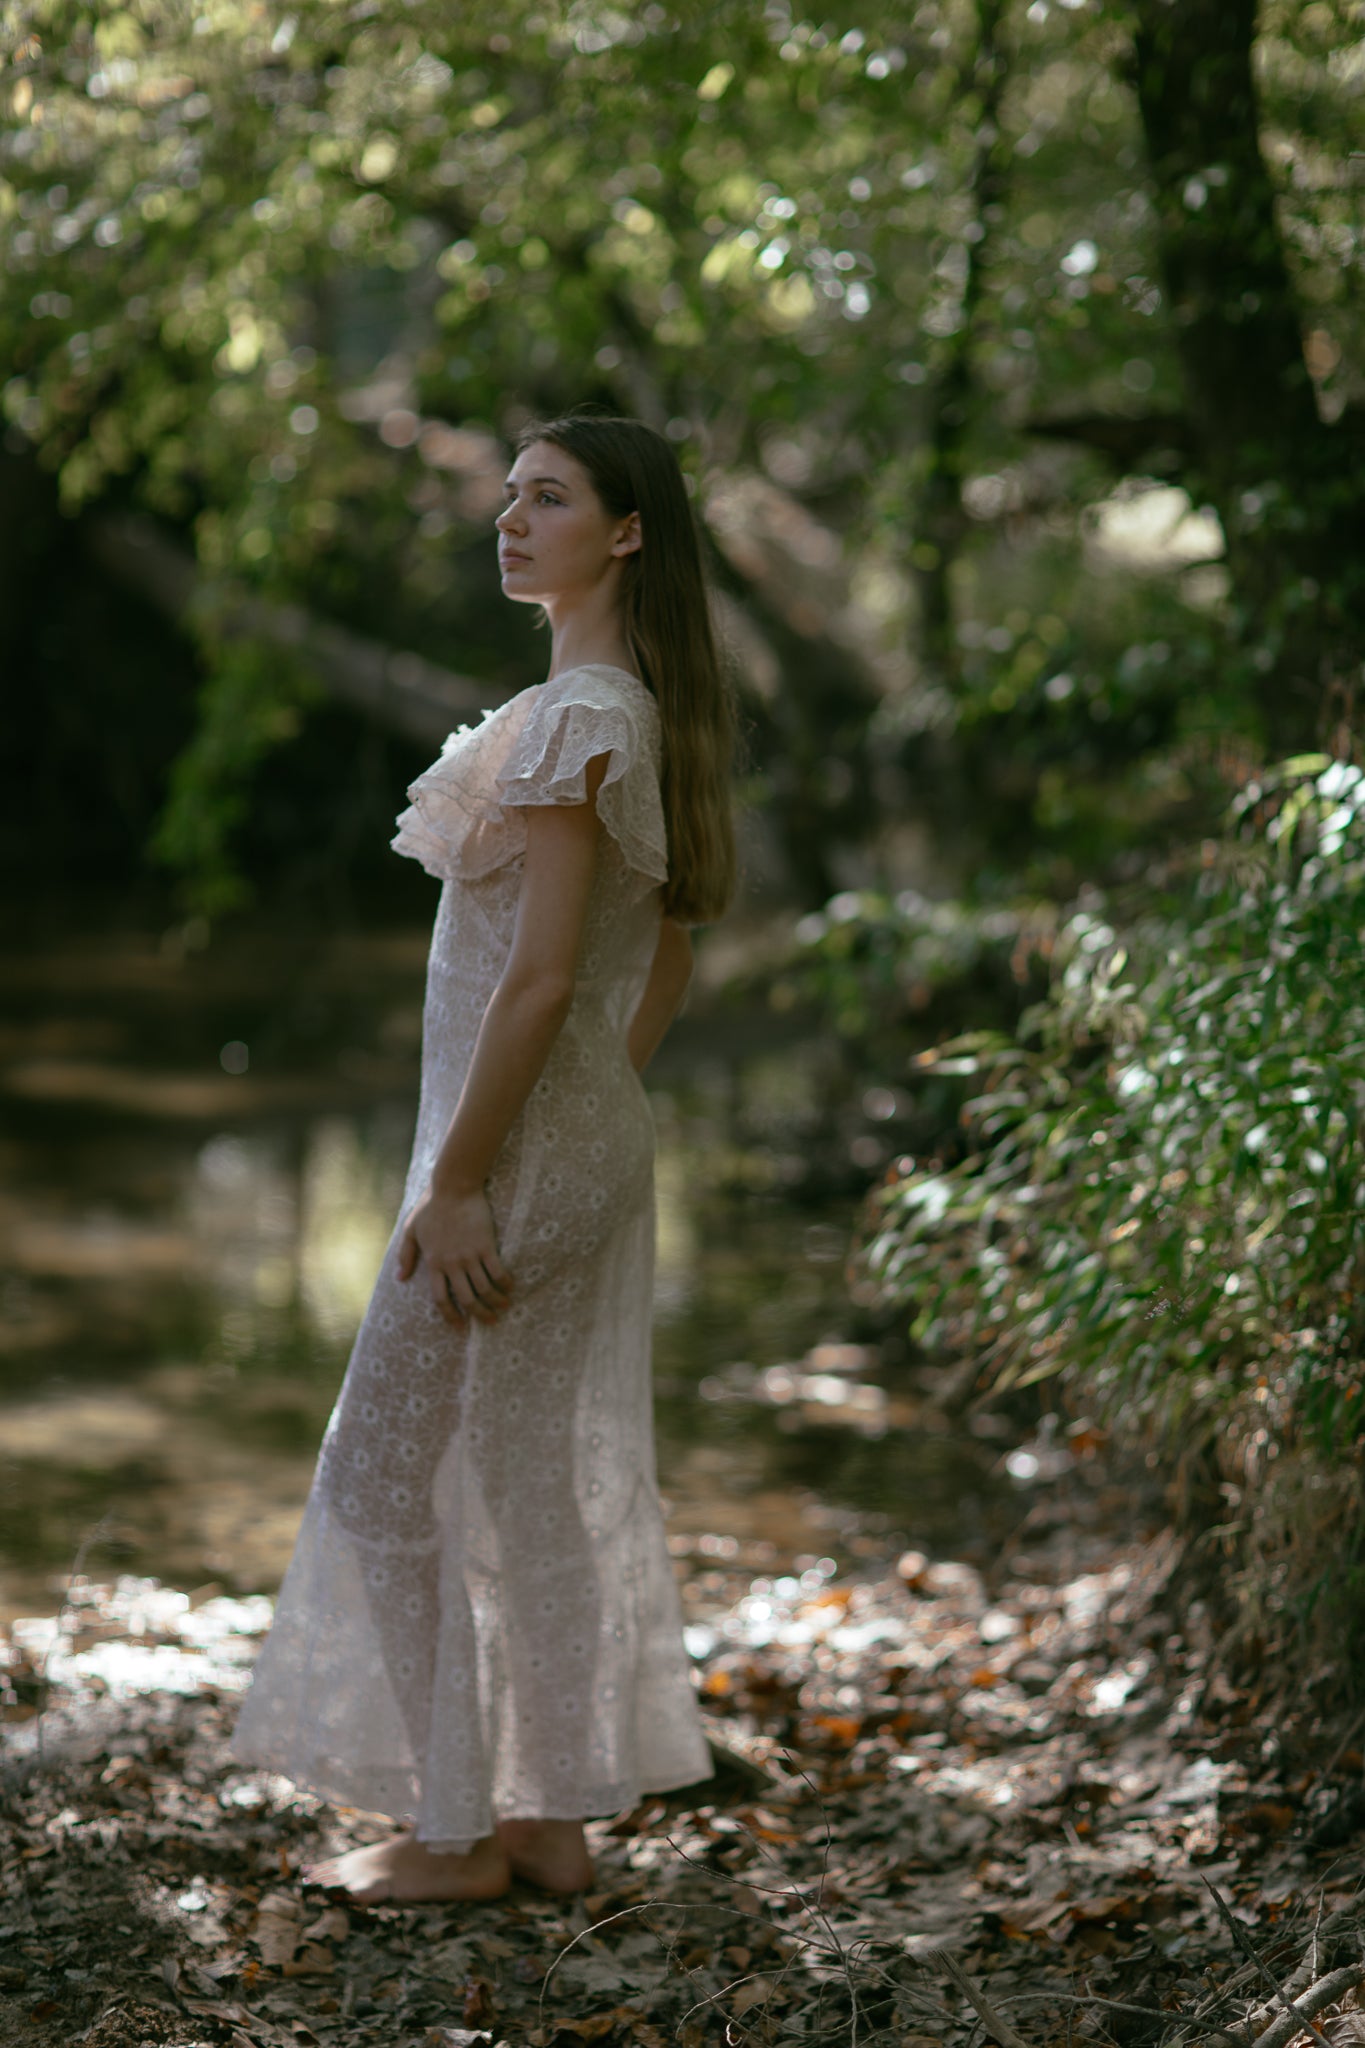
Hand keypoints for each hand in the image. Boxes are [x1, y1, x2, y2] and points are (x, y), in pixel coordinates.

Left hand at [396, 1185, 512, 1326]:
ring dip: (496, 1302)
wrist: (453, 1187)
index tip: (460, 1326)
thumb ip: (405, 1256)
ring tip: (504, 1307)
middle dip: (479, 1315)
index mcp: (434, 1263)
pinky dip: (505, 1282)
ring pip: (485, 1288)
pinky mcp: (486, 1245)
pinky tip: (511, 1287)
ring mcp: (470, 1255)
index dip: (451, 1316)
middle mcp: (452, 1264)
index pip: (441, 1298)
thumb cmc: (431, 1206)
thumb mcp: (411, 1230)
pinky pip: (498, 1271)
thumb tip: (399, 1279)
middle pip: (467, 1299)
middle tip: (489, 1322)